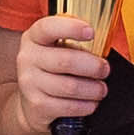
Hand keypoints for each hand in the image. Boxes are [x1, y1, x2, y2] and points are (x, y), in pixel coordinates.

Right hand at [13, 15, 110, 131]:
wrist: (30, 100)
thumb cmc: (51, 69)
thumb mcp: (56, 48)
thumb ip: (74, 42)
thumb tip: (103, 46)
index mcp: (34, 37)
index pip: (48, 28)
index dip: (71, 28)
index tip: (91, 32)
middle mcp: (28, 58)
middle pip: (66, 61)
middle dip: (93, 66)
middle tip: (105, 70)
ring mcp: (30, 83)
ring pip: (70, 87)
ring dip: (93, 89)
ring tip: (101, 89)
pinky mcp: (37, 105)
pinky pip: (69, 106)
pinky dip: (86, 105)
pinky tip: (91, 102)